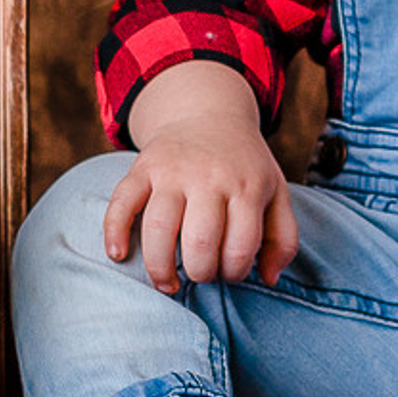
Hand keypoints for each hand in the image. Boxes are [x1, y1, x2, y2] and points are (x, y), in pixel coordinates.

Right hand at [103, 62, 297, 294]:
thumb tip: (270, 279)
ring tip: (166, 282)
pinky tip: (118, 255)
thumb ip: (283, 237)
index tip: (228, 272)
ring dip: (160, 268)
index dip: (234, 273)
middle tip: (200, 273)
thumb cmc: (244, 166)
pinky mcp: (142, 167)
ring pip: (159, 229)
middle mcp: (209, 178)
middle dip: (200, 273)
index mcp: (246, 187)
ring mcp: (173, 171)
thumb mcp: (277, 192)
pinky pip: (122, 202)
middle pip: (200, 244)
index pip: (240, 248)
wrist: (208, 114)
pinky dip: (114, 232)